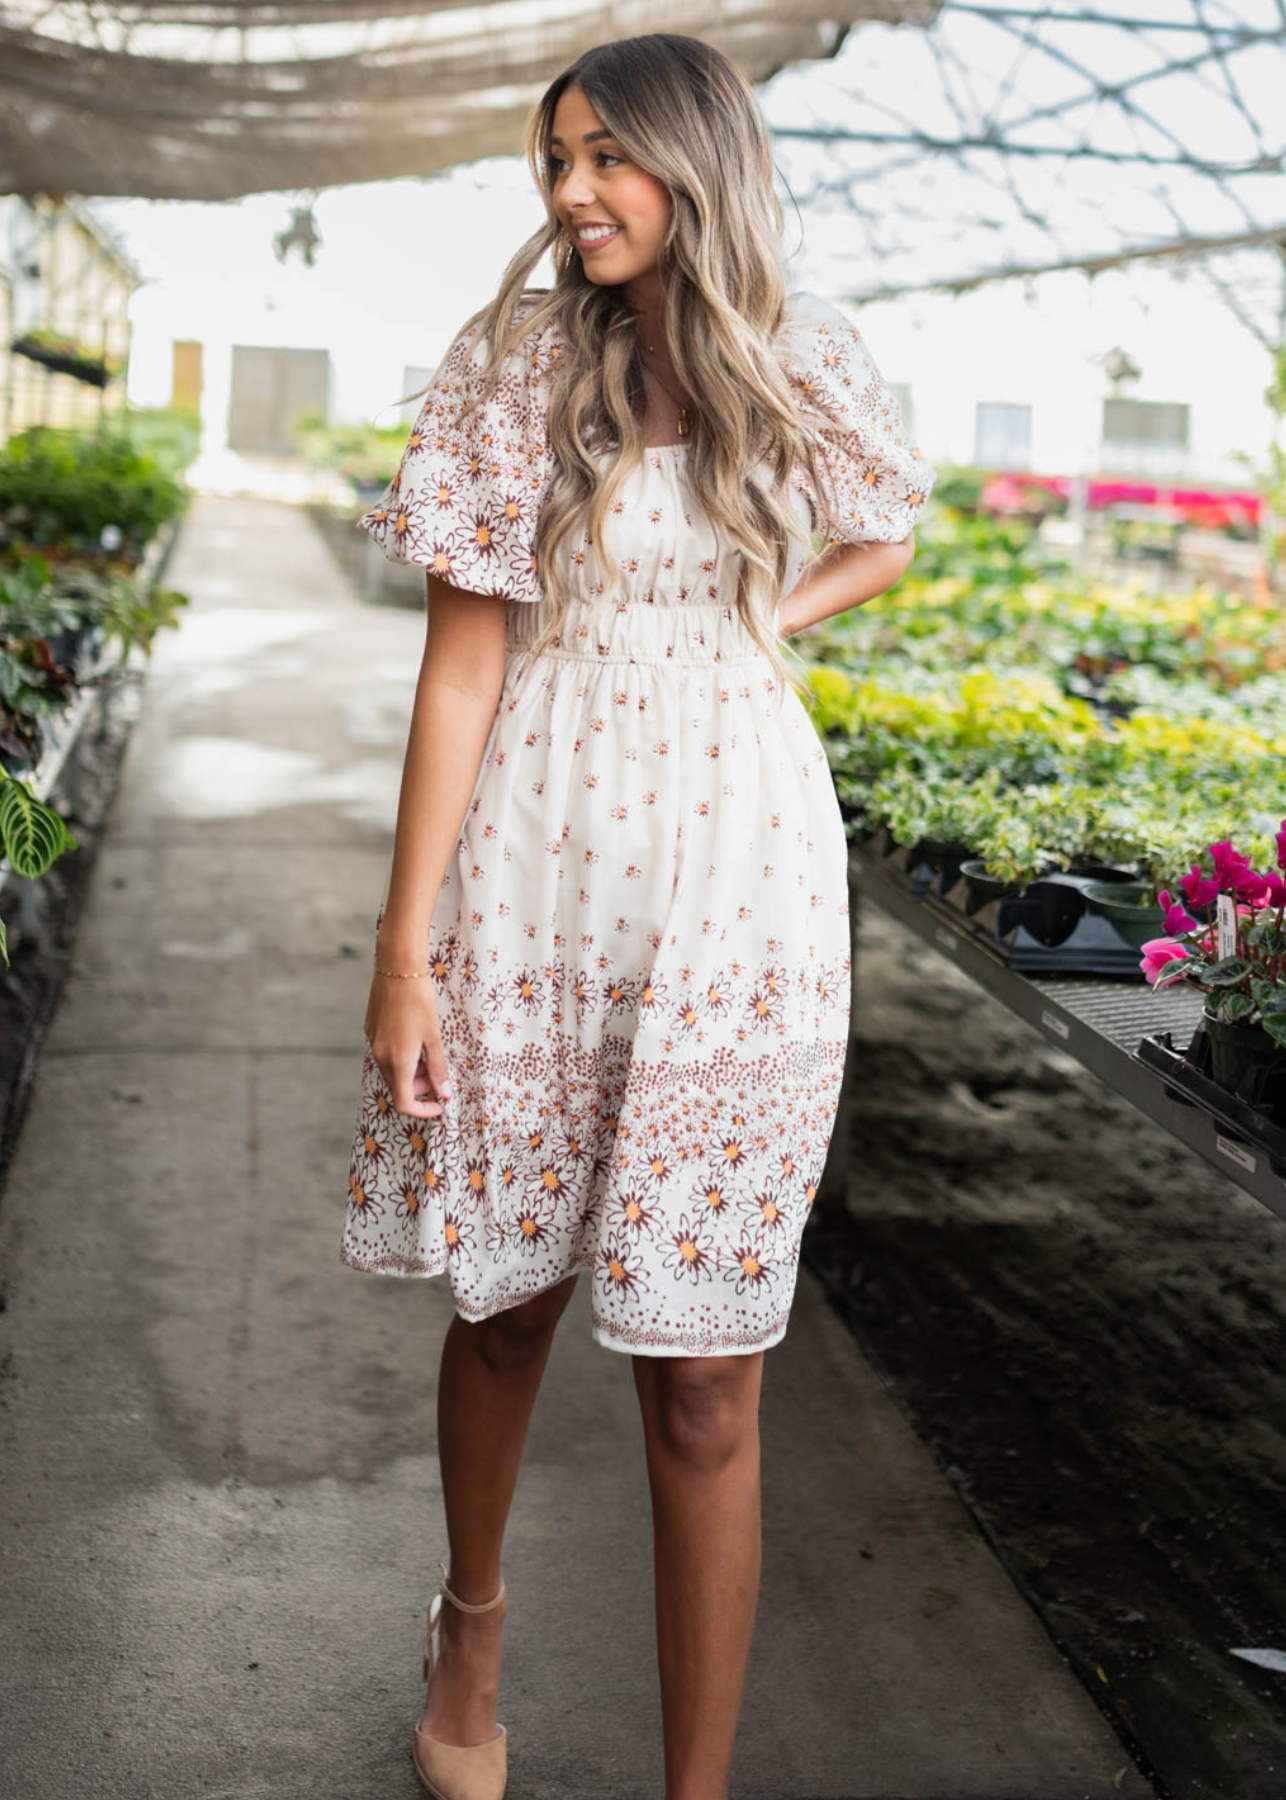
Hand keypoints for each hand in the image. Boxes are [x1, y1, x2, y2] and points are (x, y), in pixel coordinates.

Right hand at [364, 973, 452, 1118]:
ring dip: (411, 1071)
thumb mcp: (434, 1036)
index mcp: (398, 1061)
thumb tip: (444, 1093)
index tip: (439, 1104)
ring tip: (429, 1051)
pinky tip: (415, 1037)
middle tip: (438, 1072)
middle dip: (420, 1087)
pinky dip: (401, 1056)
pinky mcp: (371, 1031)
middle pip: (399, 1088)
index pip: (404, 1103)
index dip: (423, 1110)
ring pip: (392, 1071)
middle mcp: (381, 1056)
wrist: (398, 969)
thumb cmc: (420, 1001)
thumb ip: (438, 1068)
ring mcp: (373, 1043)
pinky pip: (386, 1054)